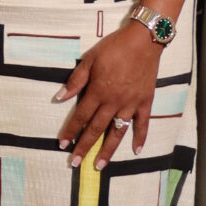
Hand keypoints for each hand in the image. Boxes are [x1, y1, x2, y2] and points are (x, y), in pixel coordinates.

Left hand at [56, 23, 164, 169]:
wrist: (143, 40)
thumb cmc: (114, 47)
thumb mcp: (90, 59)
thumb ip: (75, 81)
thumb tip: (59, 98)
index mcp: (98, 91)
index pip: (81, 116)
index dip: (70, 131)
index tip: (62, 144)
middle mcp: (114, 102)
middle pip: (96, 129)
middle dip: (84, 146)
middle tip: (75, 163)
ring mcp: (131, 104)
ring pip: (117, 132)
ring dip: (108, 150)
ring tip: (99, 165)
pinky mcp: (145, 102)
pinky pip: (143, 124)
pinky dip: (140, 138)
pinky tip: (136, 151)